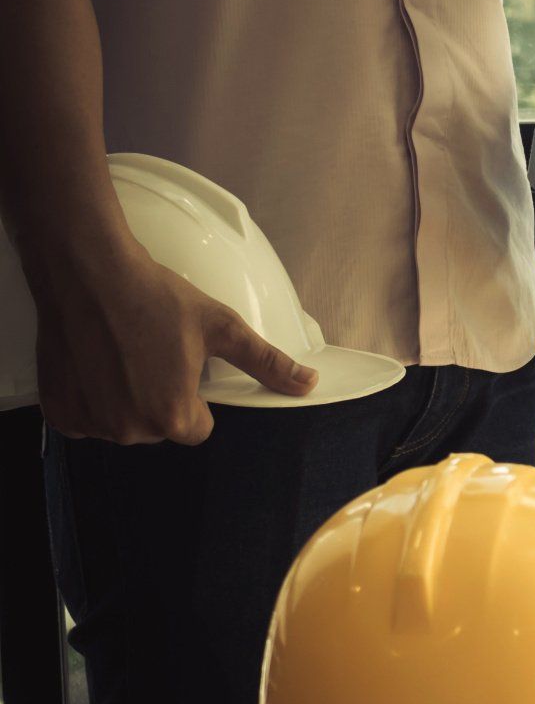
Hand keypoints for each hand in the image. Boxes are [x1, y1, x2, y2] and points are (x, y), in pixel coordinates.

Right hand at [32, 240, 315, 444]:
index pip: (197, 429)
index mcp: (172, 418)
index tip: (182, 367)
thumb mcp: (223, 328)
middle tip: (151, 354)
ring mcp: (89, 422)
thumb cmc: (157, 299)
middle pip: (158, 427)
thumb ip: (267, 364)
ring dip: (125, 399)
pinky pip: (85, 417)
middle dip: (160, 398)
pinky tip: (96, 363)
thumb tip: (307, 385)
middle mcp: (129, 430)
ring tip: (123, 354)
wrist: (88, 273)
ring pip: (122, 423)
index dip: (195, 397)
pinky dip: (92, 397)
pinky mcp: (57, 410)